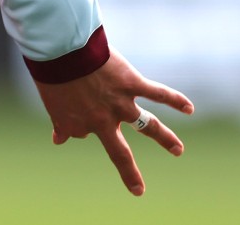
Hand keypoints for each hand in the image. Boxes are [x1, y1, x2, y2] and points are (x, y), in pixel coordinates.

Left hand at [33, 46, 193, 195]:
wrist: (60, 50)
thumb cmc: (50, 72)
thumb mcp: (50, 102)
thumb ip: (59, 121)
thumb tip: (58, 140)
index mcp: (77, 125)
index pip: (81, 132)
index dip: (76, 120)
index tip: (71, 103)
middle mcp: (101, 120)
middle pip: (120, 152)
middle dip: (130, 172)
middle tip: (138, 189)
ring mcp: (120, 103)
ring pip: (149, 125)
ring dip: (165, 139)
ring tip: (178, 149)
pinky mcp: (132, 83)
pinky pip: (158, 94)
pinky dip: (175, 100)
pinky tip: (189, 108)